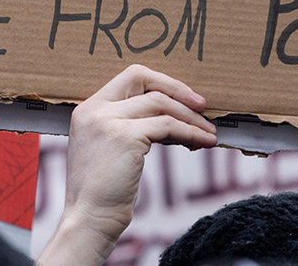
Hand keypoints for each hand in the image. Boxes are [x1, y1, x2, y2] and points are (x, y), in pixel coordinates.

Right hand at [37, 64, 215, 265]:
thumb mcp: (111, 149)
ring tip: (209, 133)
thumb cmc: (104, 193)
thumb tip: (172, 114)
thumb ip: (131, 126)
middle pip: (143, 79)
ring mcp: (107, 121)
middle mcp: (94, 110)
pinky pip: (167, 126)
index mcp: (88, 109)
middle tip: (203, 107)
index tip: (185, 98)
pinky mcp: (124, 137)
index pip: (129, 77)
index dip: (161, 83)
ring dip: (191, 118)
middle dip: (178, 89)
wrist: (89, 221)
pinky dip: (190, 132)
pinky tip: (203, 143)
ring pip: (160, 103)